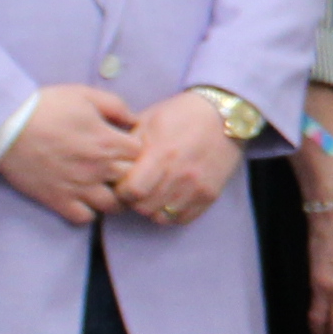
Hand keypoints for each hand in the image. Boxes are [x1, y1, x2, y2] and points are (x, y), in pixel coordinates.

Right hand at [0, 84, 141, 226]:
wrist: (7, 126)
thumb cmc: (46, 106)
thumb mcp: (85, 95)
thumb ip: (115, 106)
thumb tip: (134, 120)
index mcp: (107, 142)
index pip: (142, 156)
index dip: (138, 152)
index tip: (128, 149)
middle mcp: (98, 168)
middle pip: (132, 182)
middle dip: (131, 176)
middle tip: (120, 169)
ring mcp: (79, 188)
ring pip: (113, 206)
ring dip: (115, 198)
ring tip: (106, 187)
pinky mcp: (58, 200)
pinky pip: (85, 218)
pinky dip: (89, 212)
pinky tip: (84, 198)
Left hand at [114, 96, 240, 226]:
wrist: (223, 115)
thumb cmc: (181, 114)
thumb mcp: (150, 119)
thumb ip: (128, 143)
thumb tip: (109, 162)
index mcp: (161, 153)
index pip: (132, 190)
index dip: (122, 190)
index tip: (123, 182)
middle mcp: (180, 174)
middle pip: (144, 207)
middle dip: (134, 201)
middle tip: (136, 189)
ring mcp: (197, 187)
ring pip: (162, 216)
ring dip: (152, 208)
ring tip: (152, 193)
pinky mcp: (210, 195)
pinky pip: (182, 218)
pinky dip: (171, 213)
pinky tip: (168, 198)